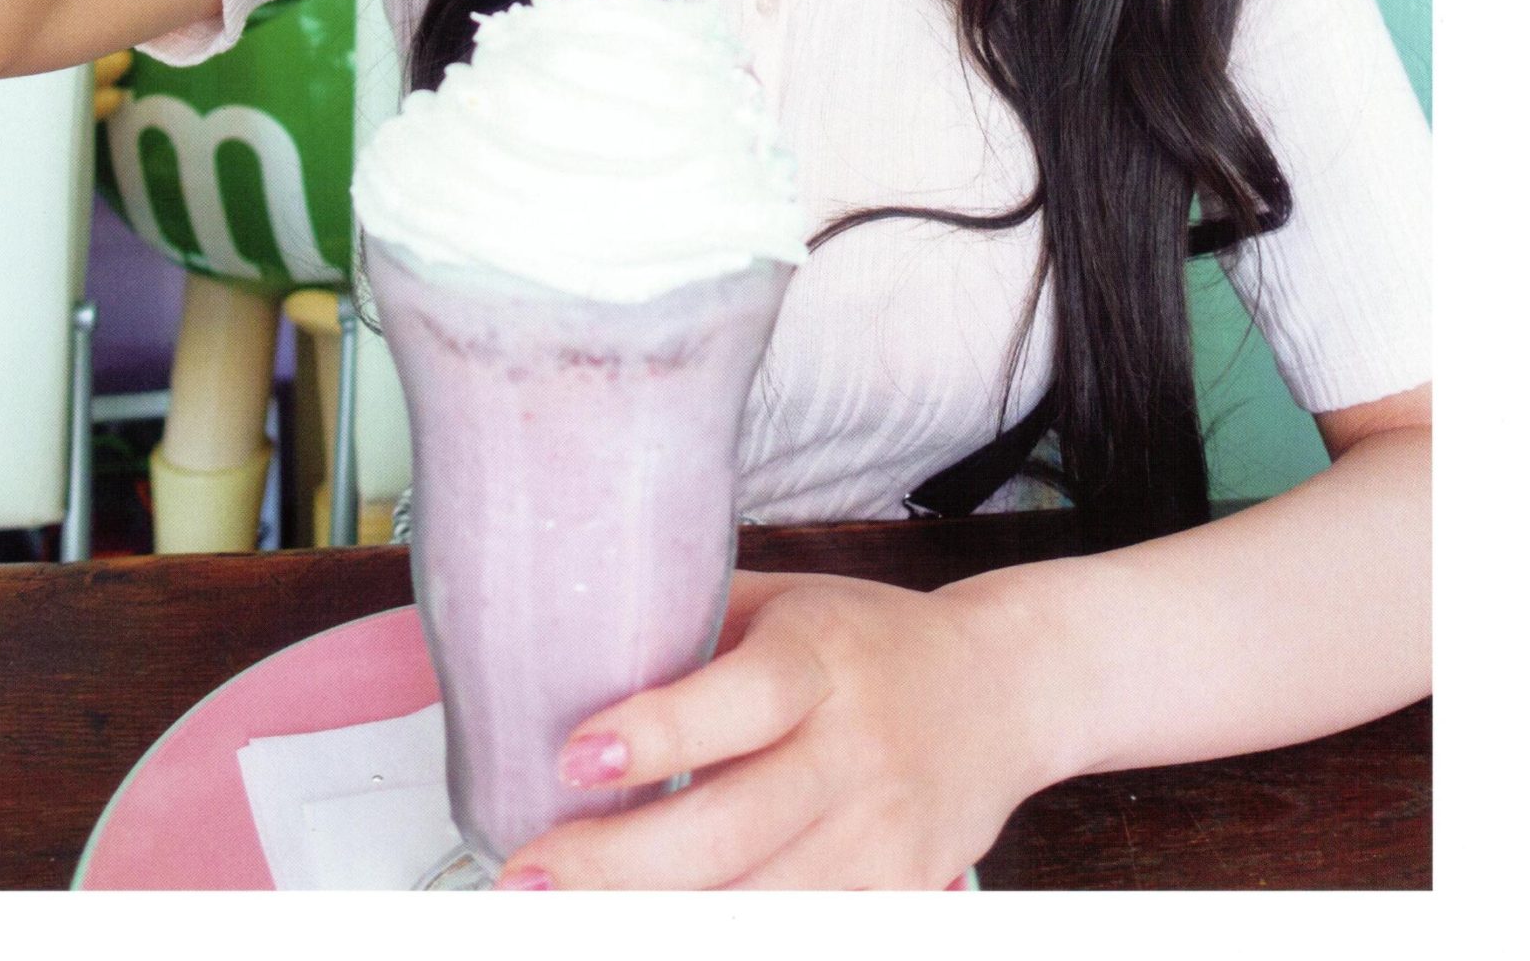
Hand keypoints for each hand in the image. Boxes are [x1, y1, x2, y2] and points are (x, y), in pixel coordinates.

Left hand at [495, 567, 1053, 889]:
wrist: (1002, 689)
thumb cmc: (868, 640)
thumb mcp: (786, 602)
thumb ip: (695, 624)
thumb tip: (567, 644)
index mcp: (823, 655)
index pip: (744, 698)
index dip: (659, 732)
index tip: (575, 756)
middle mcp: (858, 746)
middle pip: (732, 829)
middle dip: (616, 865)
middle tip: (527, 876)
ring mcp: (884, 833)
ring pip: (757, 902)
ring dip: (652, 918)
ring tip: (563, 916)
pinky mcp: (901, 894)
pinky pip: (801, 932)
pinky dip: (727, 936)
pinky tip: (660, 928)